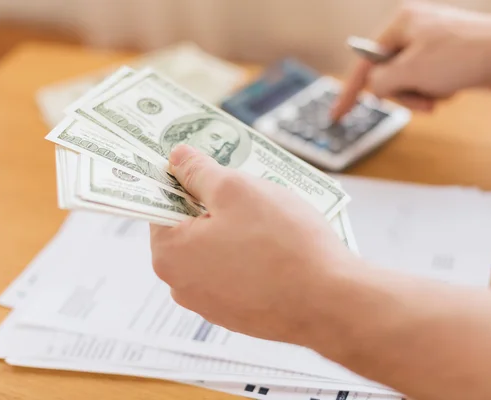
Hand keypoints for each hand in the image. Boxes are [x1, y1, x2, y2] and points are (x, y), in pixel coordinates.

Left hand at [150, 144, 356, 344]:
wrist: (330, 303)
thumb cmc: (282, 243)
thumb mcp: (237, 189)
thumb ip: (199, 171)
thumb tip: (178, 158)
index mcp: (170, 254)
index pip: (161, 205)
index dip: (184, 181)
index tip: (207, 168)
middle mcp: (181, 286)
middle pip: (189, 229)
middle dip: (215, 206)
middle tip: (248, 192)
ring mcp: (211, 305)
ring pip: (215, 251)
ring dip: (235, 231)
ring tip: (270, 221)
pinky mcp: (239, 315)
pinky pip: (236, 274)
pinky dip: (250, 257)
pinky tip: (278, 248)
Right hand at [331, 1, 490, 118]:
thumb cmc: (464, 55)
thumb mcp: (409, 72)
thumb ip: (380, 82)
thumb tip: (373, 88)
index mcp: (400, 24)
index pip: (364, 62)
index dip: (349, 92)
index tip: (337, 114)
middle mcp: (413, 31)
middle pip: (388, 75)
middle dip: (403, 93)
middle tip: (421, 100)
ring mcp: (431, 43)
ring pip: (408, 81)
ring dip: (421, 94)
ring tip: (442, 92)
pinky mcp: (447, 56)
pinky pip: (427, 81)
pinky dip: (436, 91)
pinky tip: (453, 87)